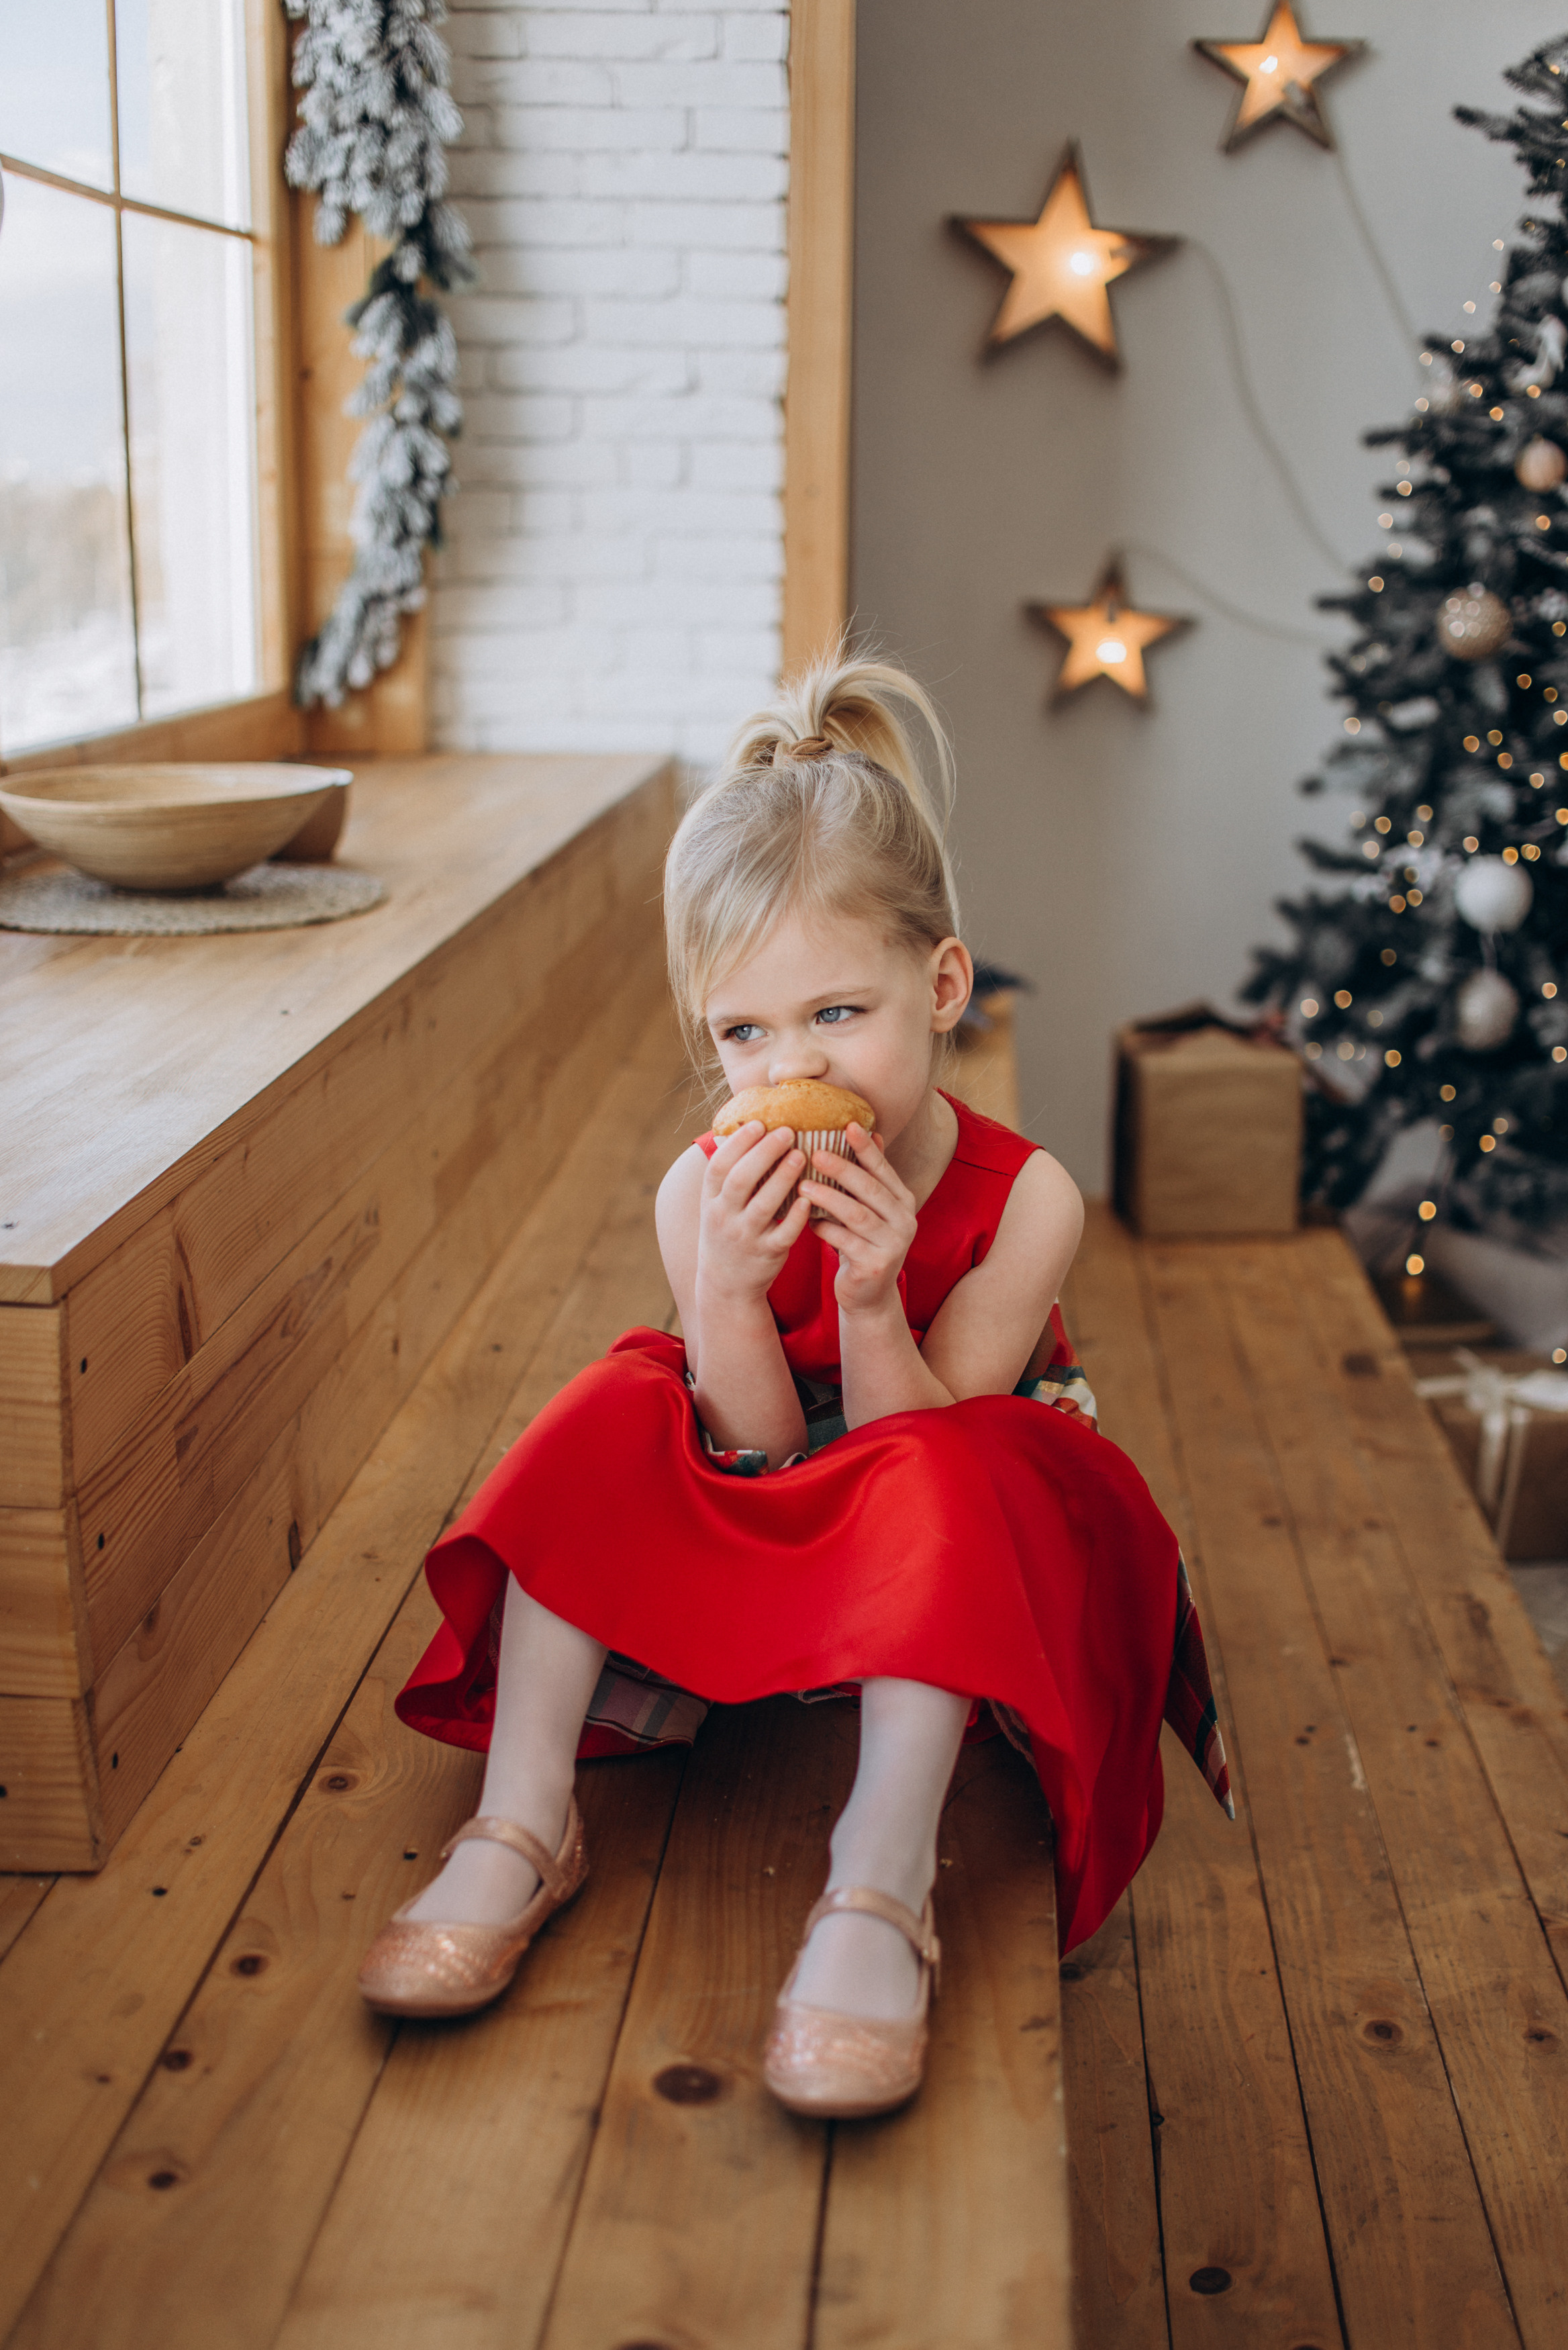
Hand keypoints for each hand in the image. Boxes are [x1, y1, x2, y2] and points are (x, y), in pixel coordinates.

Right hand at [696, 1122, 810, 1304]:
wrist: (726, 1283)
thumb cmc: (728, 1230)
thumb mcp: (717, 1205)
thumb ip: (729, 1174)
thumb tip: (746, 1127)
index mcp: (710, 1200)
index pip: (719, 1166)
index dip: (738, 1143)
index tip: (759, 1123)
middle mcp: (723, 1217)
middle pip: (740, 1180)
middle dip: (764, 1153)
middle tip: (787, 1132)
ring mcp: (745, 1237)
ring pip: (764, 1205)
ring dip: (783, 1177)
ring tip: (801, 1155)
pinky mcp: (767, 1254)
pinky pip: (784, 1233)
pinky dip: (796, 1215)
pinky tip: (808, 1197)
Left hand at [801, 1125, 917, 1316]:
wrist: (868, 1295)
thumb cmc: (862, 1243)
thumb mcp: (870, 1210)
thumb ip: (870, 1176)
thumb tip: (870, 1131)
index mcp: (903, 1201)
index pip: (883, 1169)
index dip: (867, 1148)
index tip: (848, 1125)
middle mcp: (905, 1220)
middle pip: (871, 1189)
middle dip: (843, 1169)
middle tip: (816, 1153)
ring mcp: (893, 1245)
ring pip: (857, 1215)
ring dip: (828, 1198)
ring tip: (803, 1185)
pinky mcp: (875, 1266)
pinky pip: (845, 1242)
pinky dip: (824, 1229)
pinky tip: (807, 1222)